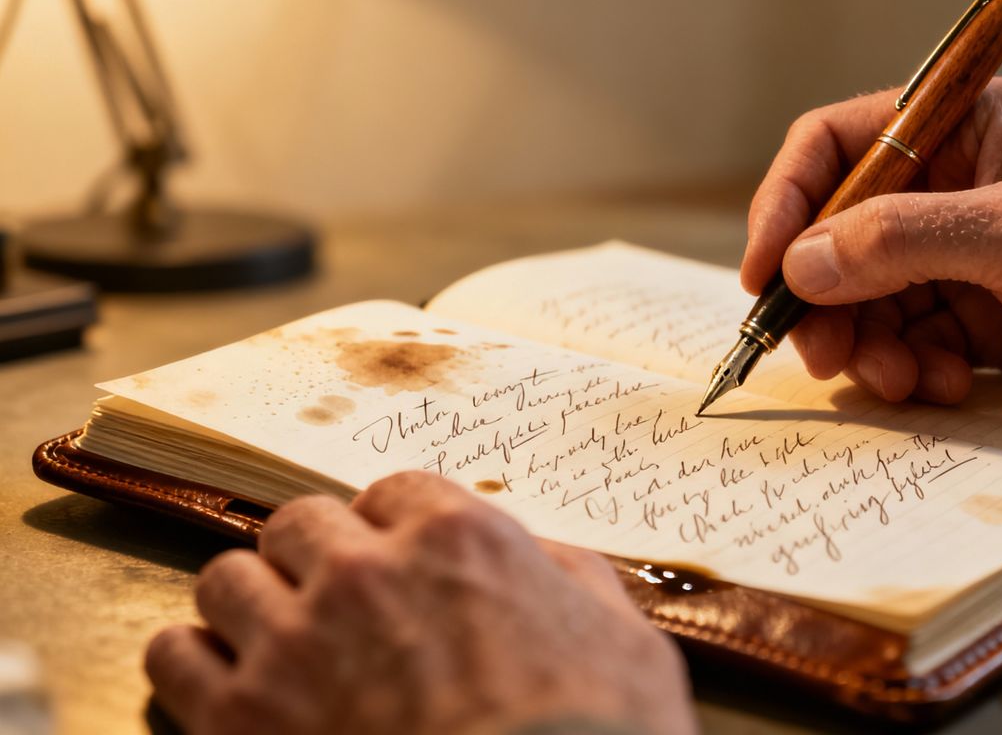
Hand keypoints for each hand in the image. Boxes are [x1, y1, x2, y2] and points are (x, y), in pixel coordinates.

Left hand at [146, 473, 694, 734]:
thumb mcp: (628, 645)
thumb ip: (576, 581)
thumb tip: (545, 560)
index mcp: (459, 540)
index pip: (394, 490)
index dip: (393, 526)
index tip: (394, 555)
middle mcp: (366, 572)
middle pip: (300, 522)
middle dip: (317, 555)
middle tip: (335, 598)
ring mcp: (297, 644)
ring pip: (227, 578)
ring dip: (252, 603)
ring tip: (278, 641)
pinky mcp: (243, 718)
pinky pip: (173, 655)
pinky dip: (195, 663)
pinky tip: (228, 684)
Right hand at [742, 77, 1001, 429]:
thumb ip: (903, 241)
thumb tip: (802, 264)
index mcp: (963, 129)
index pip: (839, 147)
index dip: (788, 204)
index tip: (764, 272)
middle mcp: (954, 188)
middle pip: (843, 236)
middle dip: (826, 296)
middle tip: (820, 351)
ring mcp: (966, 257)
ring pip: (871, 299)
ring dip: (867, 344)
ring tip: (890, 378)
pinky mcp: (982, 319)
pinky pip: (911, 342)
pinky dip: (909, 369)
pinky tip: (937, 385)